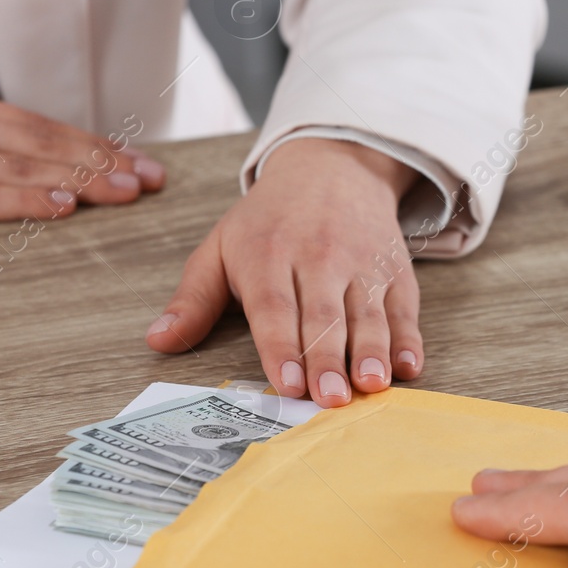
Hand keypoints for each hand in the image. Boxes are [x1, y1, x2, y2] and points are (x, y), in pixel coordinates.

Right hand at [0, 83, 163, 219]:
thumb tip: (6, 151)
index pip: (39, 125)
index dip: (93, 144)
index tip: (136, 159)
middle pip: (44, 143)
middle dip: (105, 162)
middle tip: (154, 179)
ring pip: (23, 167)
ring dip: (81, 180)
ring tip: (128, 193)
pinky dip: (23, 202)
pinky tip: (60, 208)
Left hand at [145, 138, 423, 407]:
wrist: (333, 168)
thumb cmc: (269, 221)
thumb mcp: (221, 248)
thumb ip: (194, 299)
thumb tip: (159, 342)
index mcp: (268, 256)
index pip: (275, 307)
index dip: (281, 348)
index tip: (288, 385)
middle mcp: (319, 258)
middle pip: (324, 315)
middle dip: (328, 359)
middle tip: (331, 400)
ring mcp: (361, 264)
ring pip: (368, 313)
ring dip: (372, 351)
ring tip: (372, 385)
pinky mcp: (395, 270)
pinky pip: (403, 306)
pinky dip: (408, 336)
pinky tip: (409, 364)